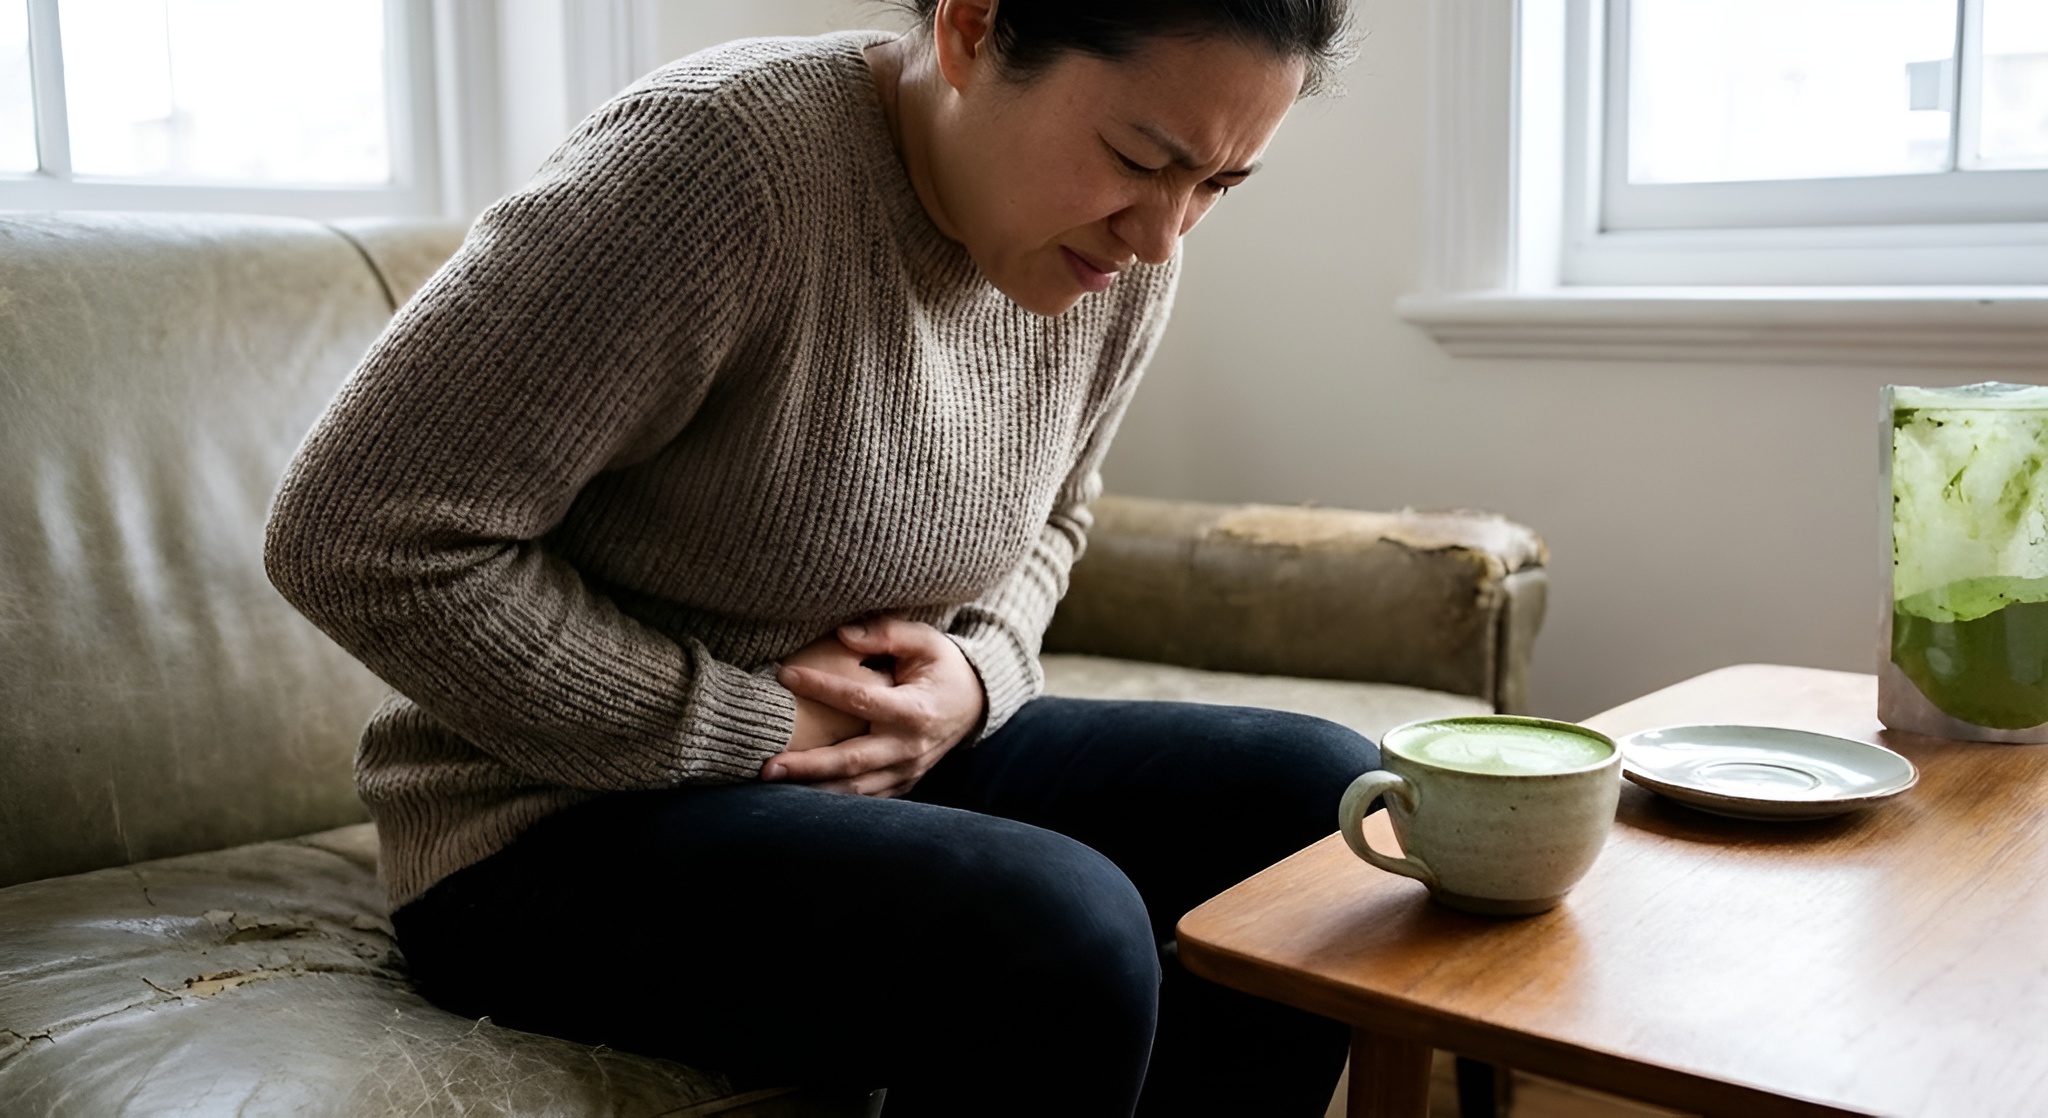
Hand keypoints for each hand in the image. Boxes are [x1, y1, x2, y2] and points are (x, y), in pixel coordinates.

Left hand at [764, 617, 985, 796]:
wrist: (976, 703)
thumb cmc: (945, 666)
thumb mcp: (926, 641)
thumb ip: (887, 633)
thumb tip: (843, 634)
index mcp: (916, 710)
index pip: (860, 700)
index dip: (821, 687)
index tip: (785, 675)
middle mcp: (910, 746)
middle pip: (853, 761)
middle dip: (808, 765)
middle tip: (767, 766)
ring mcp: (908, 769)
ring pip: (856, 788)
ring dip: (814, 788)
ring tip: (774, 781)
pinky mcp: (904, 781)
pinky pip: (867, 797)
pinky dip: (835, 798)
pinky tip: (801, 793)